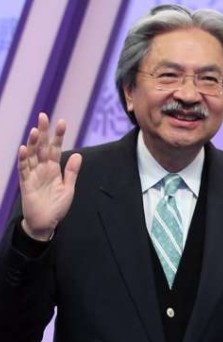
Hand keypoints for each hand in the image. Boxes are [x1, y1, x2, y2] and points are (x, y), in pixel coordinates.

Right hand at [17, 112, 81, 240]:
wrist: (46, 223)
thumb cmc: (57, 206)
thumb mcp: (68, 188)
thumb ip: (72, 172)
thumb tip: (78, 154)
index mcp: (53, 169)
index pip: (55, 148)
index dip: (58, 136)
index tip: (62, 122)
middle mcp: (42, 168)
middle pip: (42, 147)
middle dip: (44, 132)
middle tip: (44, 116)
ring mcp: (33, 175)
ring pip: (31, 155)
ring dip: (33, 143)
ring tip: (36, 130)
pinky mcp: (26, 183)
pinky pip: (23, 169)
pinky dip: (23, 159)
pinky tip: (24, 148)